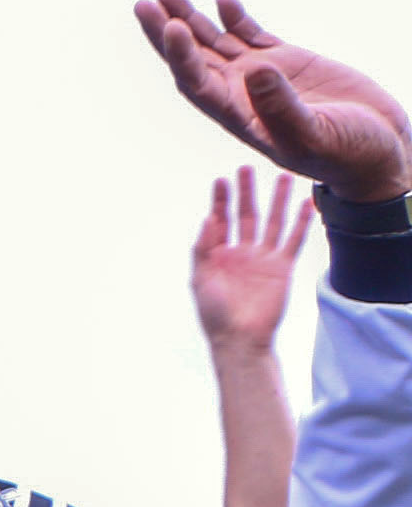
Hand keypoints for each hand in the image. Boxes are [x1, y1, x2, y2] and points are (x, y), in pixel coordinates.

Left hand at [136, 0, 411, 202]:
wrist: (378, 150)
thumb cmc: (346, 154)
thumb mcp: (313, 135)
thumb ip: (282, 108)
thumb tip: (254, 72)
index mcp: (239, 116)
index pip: (197, 83)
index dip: (179, 56)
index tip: (170, 27)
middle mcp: (241, 94)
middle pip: (193, 59)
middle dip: (167, 32)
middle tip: (145, 4)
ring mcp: (261, 76)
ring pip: (215, 43)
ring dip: (191, 19)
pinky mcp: (286, 61)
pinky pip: (251, 36)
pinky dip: (236, 19)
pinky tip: (223, 1)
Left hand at [190, 166, 309, 354]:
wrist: (239, 338)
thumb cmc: (215, 312)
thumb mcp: (201, 278)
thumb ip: (203, 249)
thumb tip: (207, 219)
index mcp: (218, 253)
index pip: (220, 220)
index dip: (220, 200)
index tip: (221, 181)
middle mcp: (241, 251)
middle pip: (246, 215)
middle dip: (245, 193)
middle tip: (246, 168)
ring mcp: (263, 258)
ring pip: (272, 222)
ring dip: (277, 201)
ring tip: (283, 177)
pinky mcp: (282, 267)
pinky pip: (293, 240)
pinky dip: (300, 223)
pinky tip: (305, 204)